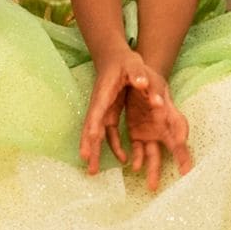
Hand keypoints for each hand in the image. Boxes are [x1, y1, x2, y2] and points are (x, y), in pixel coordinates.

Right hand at [80, 47, 170, 175]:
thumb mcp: (134, 64)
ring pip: (98, 134)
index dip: (92, 127)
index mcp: (105, 94)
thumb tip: (143, 83)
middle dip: (89, 146)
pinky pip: (108, 133)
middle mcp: (100, 105)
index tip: (90, 139)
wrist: (116, 58)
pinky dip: (111, 146)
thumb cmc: (125, 61)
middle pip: (92, 128)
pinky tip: (121, 158)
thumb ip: (138, 74)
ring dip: (95, 151)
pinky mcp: (109, 114)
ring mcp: (103, 111)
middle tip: (88, 164)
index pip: (96, 112)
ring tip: (93, 170)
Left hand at [116, 67, 193, 192]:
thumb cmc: (142, 73)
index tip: (186, 160)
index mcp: (165, 108)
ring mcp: (150, 129)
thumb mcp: (141, 71)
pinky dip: (137, 158)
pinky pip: (138, 149)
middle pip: (172, 143)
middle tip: (185, 171)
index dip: (182, 142)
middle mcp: (161, 122)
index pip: (178, 126)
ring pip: (154, 152)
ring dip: (153, 168)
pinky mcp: (138, 132)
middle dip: (178, 158)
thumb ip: (141, 78)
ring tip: (152, 185)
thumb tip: (145, 87)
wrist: (132, 72)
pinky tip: (134, 167)